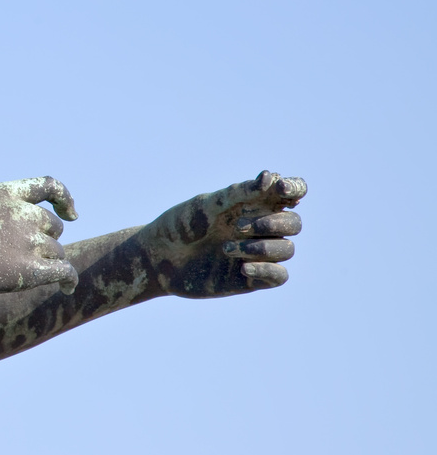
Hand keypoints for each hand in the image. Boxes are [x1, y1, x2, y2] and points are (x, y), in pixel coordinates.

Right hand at [0, 177, 80, 297]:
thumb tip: (9, 248)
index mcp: (4, 193)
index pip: (48, 186)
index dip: (63, 200)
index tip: (71, 215)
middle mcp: (22, 212)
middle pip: (53, 228)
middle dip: (44, 241)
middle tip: (24, 258)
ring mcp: (27, 240)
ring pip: (56, 252)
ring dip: (46, 263)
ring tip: (20, 275)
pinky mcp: (29, 269)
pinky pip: (63, 271)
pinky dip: (68, 280)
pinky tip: (66, 289)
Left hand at [139, 171, 304, 297]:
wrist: (158, 258)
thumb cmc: (181, 225)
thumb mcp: (207, 204)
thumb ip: (240, 192)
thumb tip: (271, 177)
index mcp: (253, 203)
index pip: (291, 192)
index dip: (295, 188)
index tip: (280, 188)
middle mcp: (260, 227)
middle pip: (293, 223)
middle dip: (273, 223)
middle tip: (238, 226)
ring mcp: (258, 253)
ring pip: (287, 249)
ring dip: (261, 247)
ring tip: (225, 248)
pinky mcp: (253, 277)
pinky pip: (280, 276)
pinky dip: (266, 269)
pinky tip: (242, 268)